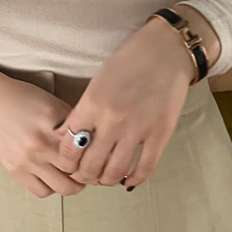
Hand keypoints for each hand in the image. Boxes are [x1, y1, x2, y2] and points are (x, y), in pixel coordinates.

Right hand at [0, 49, 84, 198]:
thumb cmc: (23, 99)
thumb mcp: (53, 103)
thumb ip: (72, 123)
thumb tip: (94, 141)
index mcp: (54, 123)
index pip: (87, 148)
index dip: (97, 155)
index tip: (100, 156)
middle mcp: (41, 144)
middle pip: (78, 172)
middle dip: (88, 173)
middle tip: (90, 169)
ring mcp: (27, 160)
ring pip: (63, 187)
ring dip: (72, 184)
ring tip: (72, 176)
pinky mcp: (15, 170)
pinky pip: (41, 191)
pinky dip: (51, 188)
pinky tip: (52, 177)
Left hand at [53, 5, 220, 189]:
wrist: (165, 51)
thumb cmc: (128, 62)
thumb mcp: (97, 82)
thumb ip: (84, 111)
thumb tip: (70, 137)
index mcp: (92, 104)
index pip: (70, 146)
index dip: (67, 162)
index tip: (69, 164)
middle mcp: (112, 119)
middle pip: (90, 165)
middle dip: (84, 176)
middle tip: (86, 174)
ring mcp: (138, 128)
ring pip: (115, 172)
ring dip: (106, 180)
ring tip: (105, 177)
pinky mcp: (161, 133)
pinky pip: (146, 168)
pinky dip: (135, 179)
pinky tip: (128, 180)